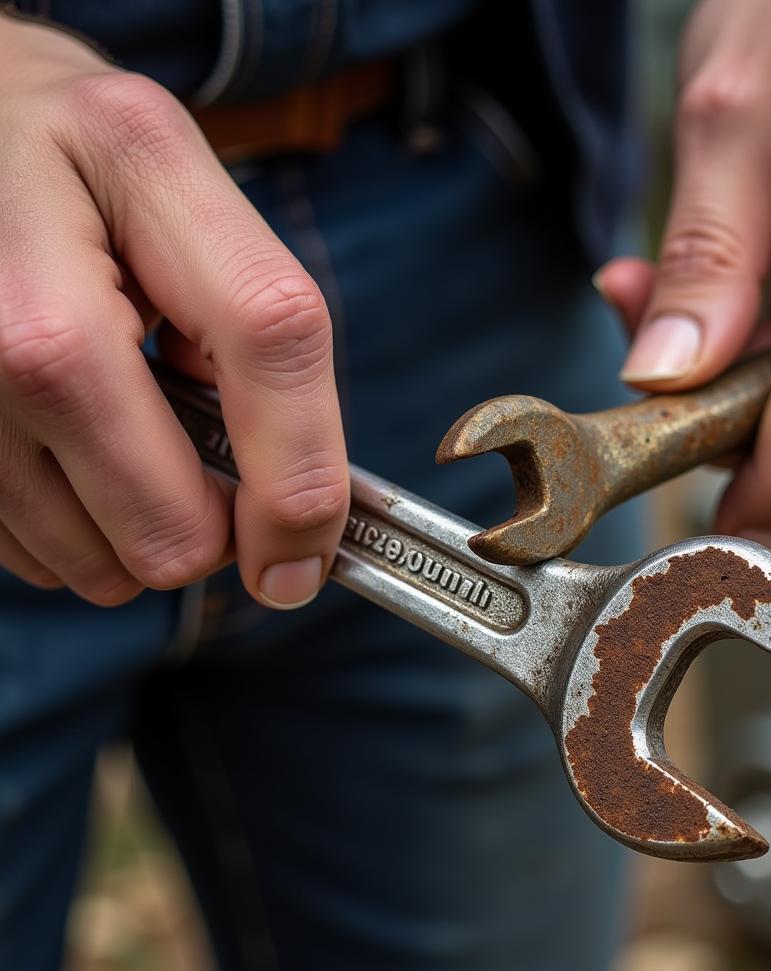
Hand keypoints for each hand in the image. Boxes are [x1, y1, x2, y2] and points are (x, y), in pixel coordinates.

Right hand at [0, 15, 347, 607]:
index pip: (267, 339)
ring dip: (135, 531)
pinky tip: (63, 444)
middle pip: (166, 521)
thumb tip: (290, 516)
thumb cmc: (95, 175)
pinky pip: (31, 555)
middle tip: (198, 466)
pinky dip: (70, 527)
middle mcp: (26, 283)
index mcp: (139, 168)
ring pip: (96, 563)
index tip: (302, 557)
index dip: (303, 482)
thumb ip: (262, 340)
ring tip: (120, 434)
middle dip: (209, 527)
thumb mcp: (196, 209)